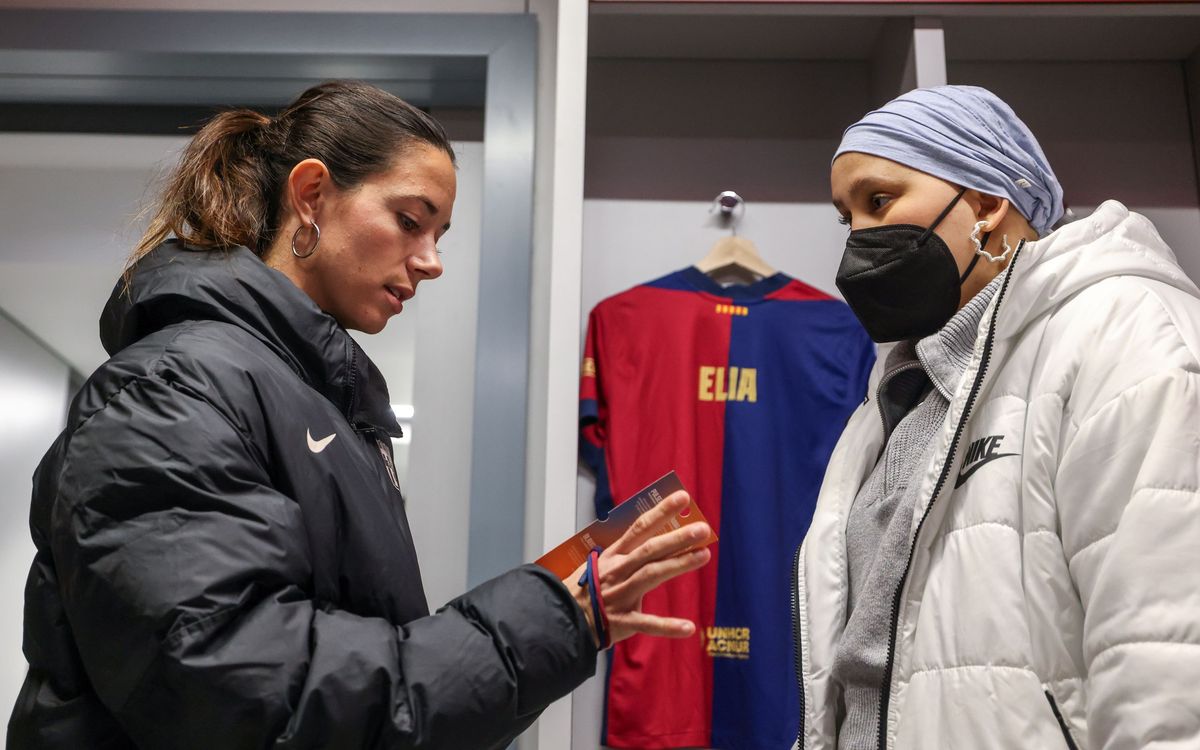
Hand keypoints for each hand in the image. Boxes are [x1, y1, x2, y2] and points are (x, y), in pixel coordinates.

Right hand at [567, 491, 711, 647]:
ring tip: (703, 555)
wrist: (563, 617)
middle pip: (650, 550)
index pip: (640, 527)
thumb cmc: (587, 589)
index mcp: (614, 555)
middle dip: (677, 538)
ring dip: (678, 564)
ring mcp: (620, 595)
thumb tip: (660, 536)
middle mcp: (618, 571)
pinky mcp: (622, 621)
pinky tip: (689, 627)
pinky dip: (667, 626)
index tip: (682, 498)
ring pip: (652, 575)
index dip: (662, 511)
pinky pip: (647, 623)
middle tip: (702, 529)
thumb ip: (629, 552)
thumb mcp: (602, 563)